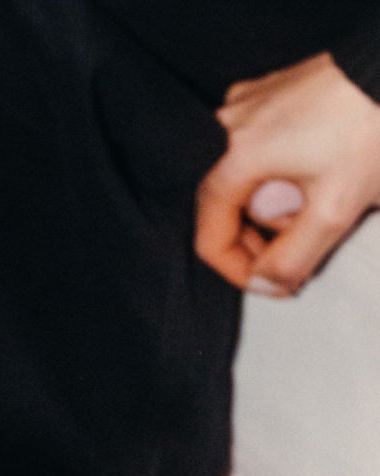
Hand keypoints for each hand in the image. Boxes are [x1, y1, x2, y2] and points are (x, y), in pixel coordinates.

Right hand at [196, 52, 379, 294]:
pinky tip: (314, 170)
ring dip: (272, 203)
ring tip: (316, 199)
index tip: (273, 282)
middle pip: (226, 210)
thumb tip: (264, 284)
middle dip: (262, 234)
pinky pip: (256, 149)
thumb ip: (291, 260)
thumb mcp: (333, 210)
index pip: (210, 239)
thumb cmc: (368, 123)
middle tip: (303, 241)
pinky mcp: (265, 93)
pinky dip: (278, 171)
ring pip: (242, 180)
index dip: (241, 271)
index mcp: (231, 159)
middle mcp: (226, 128)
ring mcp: (245, 105)